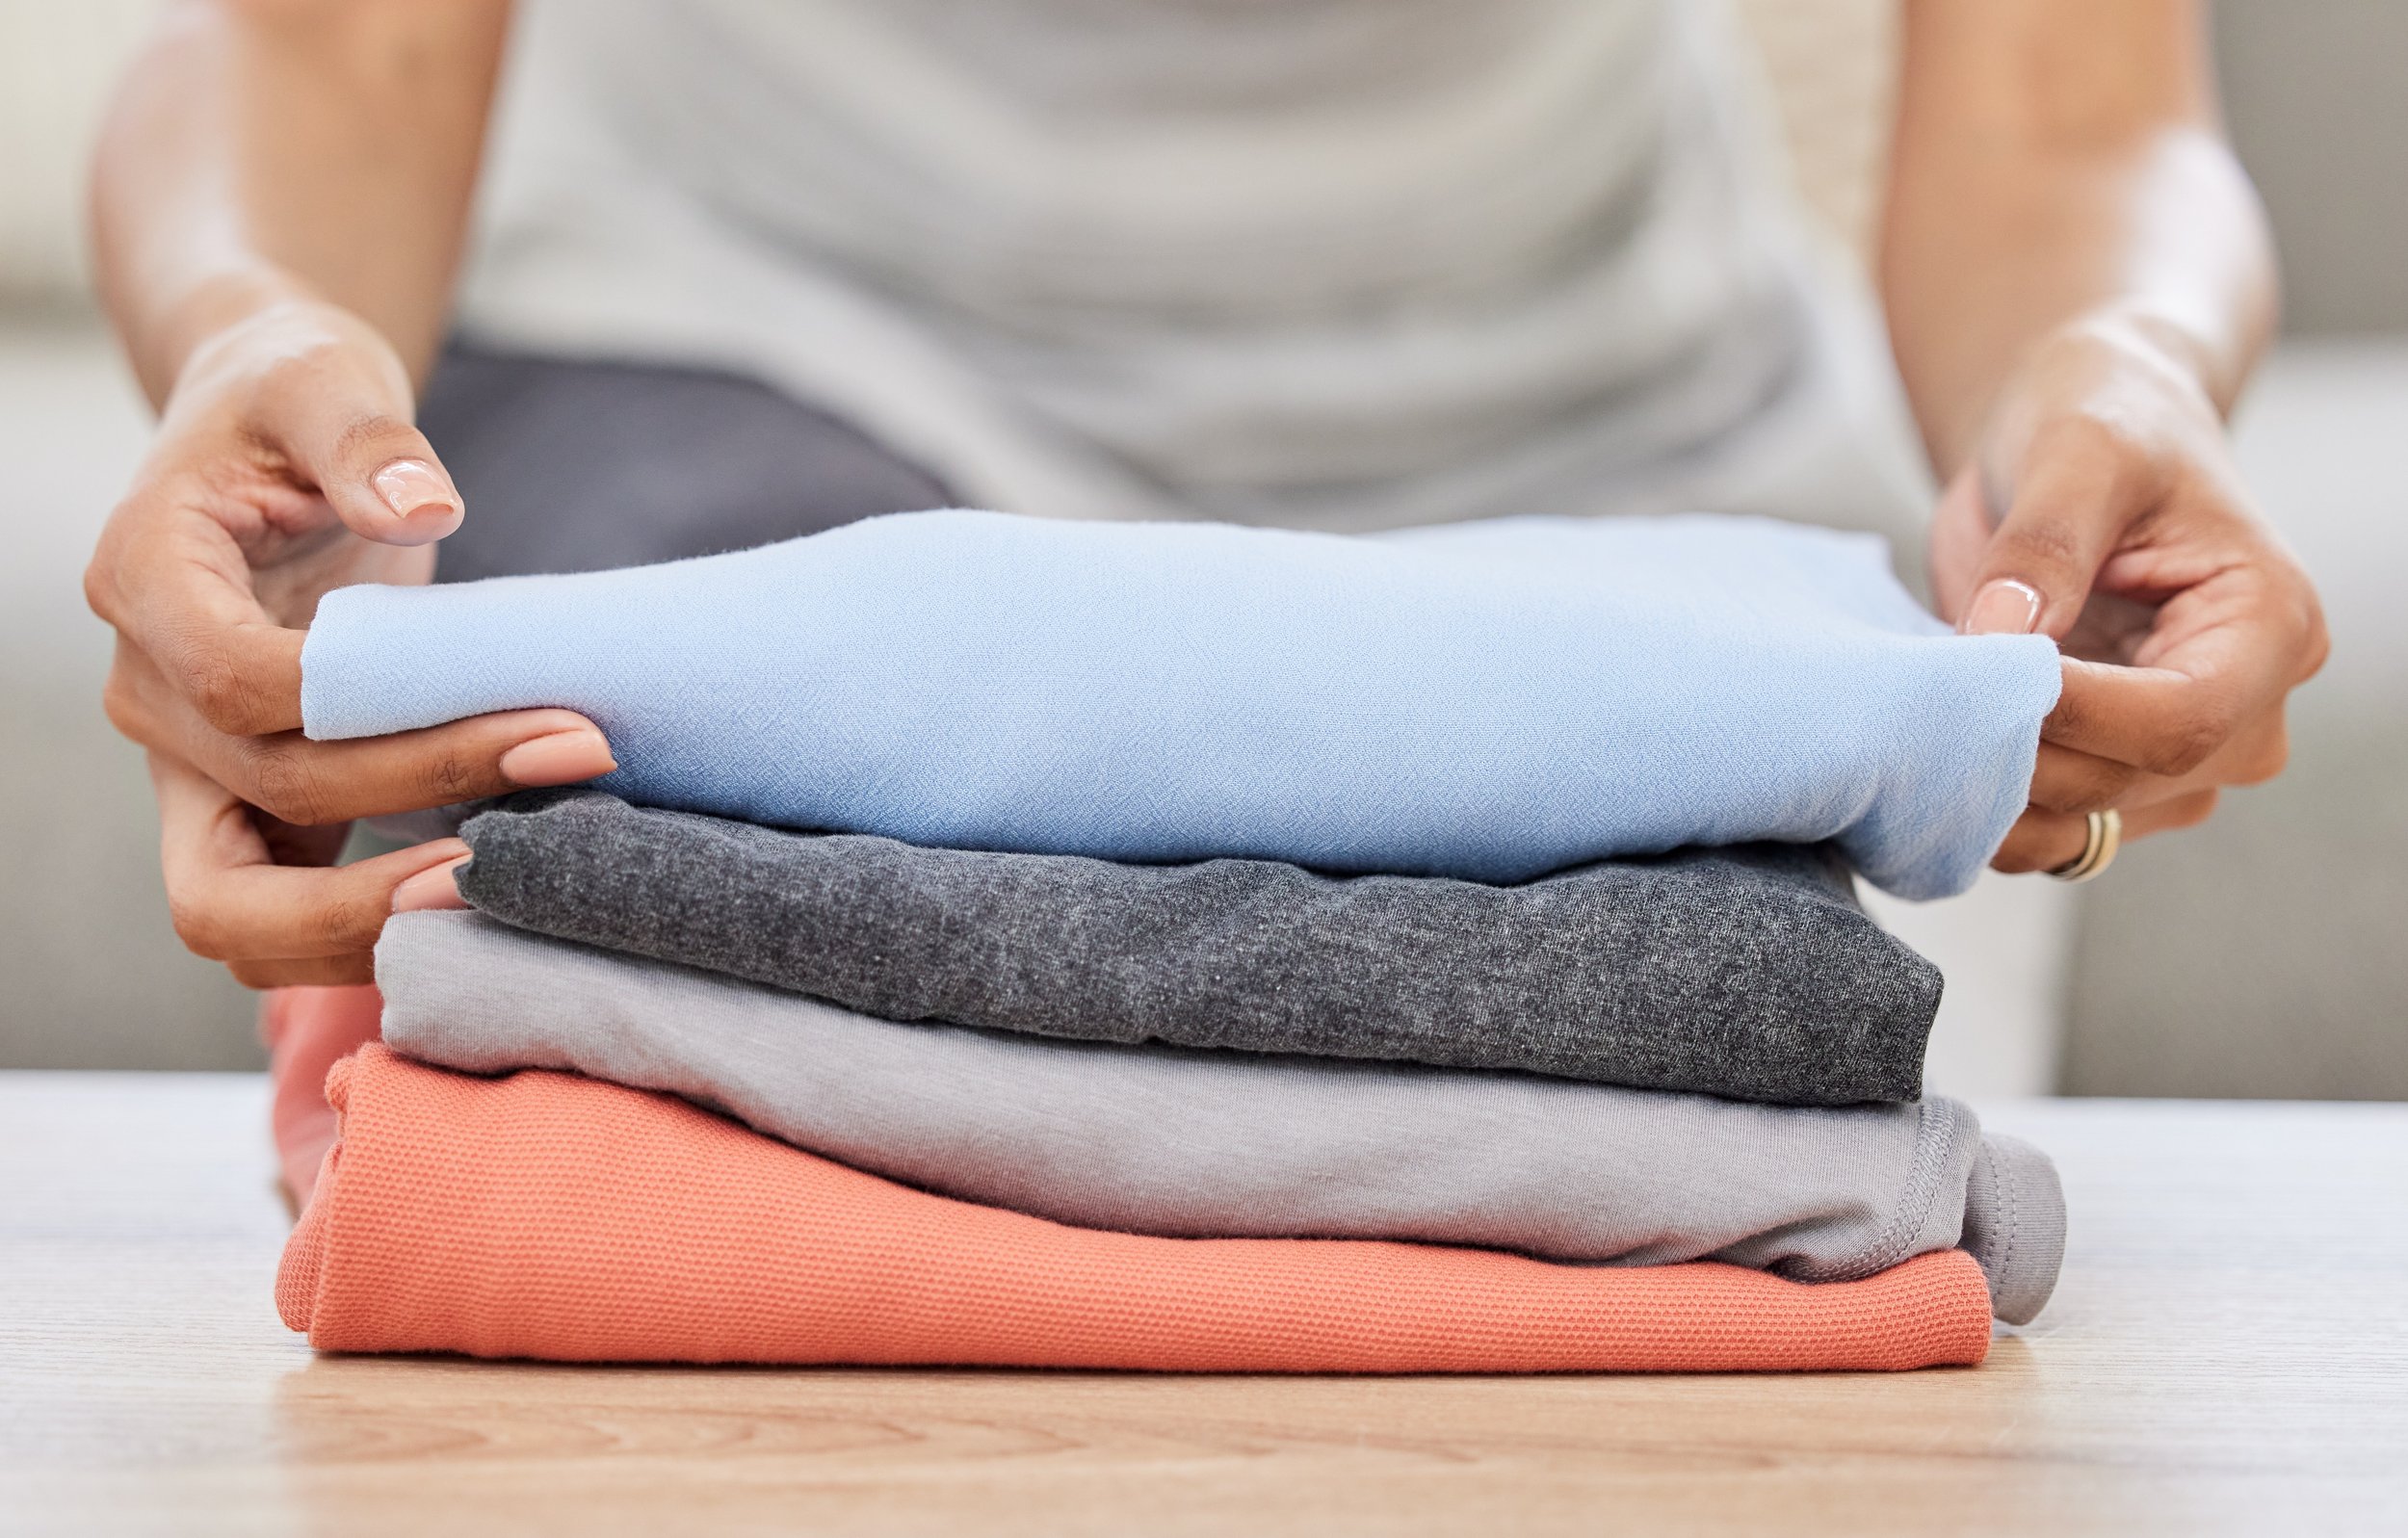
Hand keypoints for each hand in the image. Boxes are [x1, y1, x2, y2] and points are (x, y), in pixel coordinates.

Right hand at [86, 296, 611, 983]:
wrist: (266, 432)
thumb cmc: (291, 397)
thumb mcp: (324, 378)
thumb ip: (365, 440)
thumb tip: (424, 506)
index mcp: (147, 580)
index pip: (242, 690)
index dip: (386, 726)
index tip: (538, 722)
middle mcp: (147, 691)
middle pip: (259, 803)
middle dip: (413, 814)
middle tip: (567, 790)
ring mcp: (186, 763)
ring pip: (235, 911)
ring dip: (378, 920)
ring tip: (525, 889)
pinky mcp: (247, 804)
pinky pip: (283, 909)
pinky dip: (377, 925)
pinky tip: (496, 901)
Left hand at [1931, 310, 2328, 874]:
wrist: (2076, 444)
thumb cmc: (2102, 424)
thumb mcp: (2076, 454)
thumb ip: (2045, 545)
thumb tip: (2001, 636)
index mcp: (2270, 628)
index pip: (2180, 721)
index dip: (2069, 713)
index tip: (1976, 665)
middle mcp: (2245, 711)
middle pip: (2125, 783)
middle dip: (2015, 749)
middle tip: (1926, 690)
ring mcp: (2178, 760)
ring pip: (2080, 825)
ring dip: (1988, 789)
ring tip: (1926, 709)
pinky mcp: (2109, 774)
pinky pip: (2045, 831)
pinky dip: (1979, 807)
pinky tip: (1934, 742)